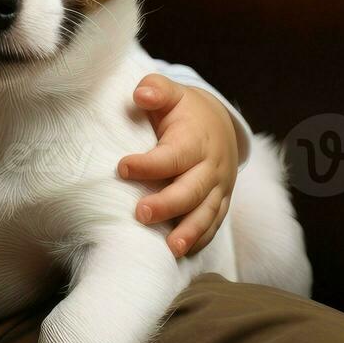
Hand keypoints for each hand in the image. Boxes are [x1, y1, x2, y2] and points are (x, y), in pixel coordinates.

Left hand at [118, 74, 238, 256]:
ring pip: (206, 213)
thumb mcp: (171, 93)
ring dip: (189, 232)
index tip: (122, 167)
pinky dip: (201, 239)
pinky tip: (182, 252)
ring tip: (170, 248)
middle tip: (140, 214)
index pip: (174, 156)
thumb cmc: (184, 110)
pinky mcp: (221, 202)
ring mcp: (219, 188)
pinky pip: (214, 224)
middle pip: (192, 190)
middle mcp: (211, 167)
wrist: (220, 124)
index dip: (149, 164)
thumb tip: (141, 94)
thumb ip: (156, 89)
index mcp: (196, 140)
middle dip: (168, 204)